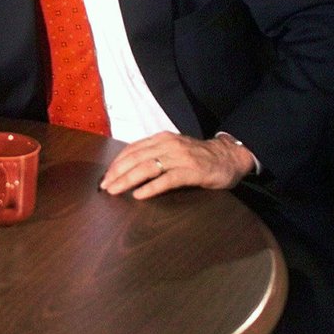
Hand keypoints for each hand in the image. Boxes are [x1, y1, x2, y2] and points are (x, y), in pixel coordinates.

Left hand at [98, 131, 254, 198]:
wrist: (229, 156)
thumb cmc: (198, 156)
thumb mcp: (173, 149)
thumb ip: (154, 154)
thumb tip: (128, 169)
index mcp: (160, 139)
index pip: (131, 149)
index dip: (116, 163)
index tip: (105, 176)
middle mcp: (168, 145)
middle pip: (135, 158)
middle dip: (117, 173)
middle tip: (104, 187)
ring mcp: (180, 157)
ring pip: (147, 168)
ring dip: (128, 180)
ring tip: (115, 190)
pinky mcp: (192, 171)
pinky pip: (167, 179)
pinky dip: (151, 187)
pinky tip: (140, 195)